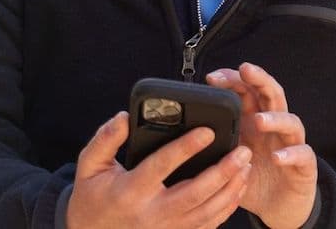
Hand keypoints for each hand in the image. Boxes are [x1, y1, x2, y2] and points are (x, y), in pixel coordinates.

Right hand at [67, 111, 252, 228]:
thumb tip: (124, 117)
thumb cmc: (92, 198)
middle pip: (195, 193)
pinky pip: (207, 225)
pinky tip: (238, 188)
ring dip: (231, 188)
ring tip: (246, 165)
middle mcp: (151, 213)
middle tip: (243, 150)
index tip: (208, 131)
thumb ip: (105, 140)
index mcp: (130, 191)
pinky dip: (226, 208)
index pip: (162, 166)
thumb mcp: (89, 167)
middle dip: (223, 171)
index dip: (186, 148)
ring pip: (207, 211)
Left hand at [208, 63, 317, 228]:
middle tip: (245, 69)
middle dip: (259, 79)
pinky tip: (277, 157)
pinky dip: (291, 153)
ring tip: (259, 120)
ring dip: (275, 117)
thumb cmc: (253, 175)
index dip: (233, 79)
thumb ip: (215, 141)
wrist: (278, 204)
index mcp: (255, 119)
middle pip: (272, 94)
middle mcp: (275, 126)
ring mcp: (291, 143)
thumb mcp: (229, 156)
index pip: (248, 90)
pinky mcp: (304, 164)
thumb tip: (182, 133)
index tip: (212, 77)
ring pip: (290, 121)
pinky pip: (302, 154)